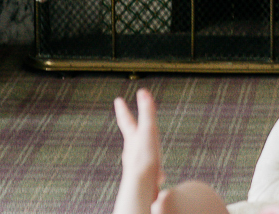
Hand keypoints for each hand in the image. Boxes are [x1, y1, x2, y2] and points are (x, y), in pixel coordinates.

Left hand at [114, 88, 163, 213]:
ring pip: (141, 154)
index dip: (123, 109)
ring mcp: (136, 164)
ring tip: (151, 154)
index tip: (118, 100)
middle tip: (130, 124)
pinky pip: (150, 171)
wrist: (142, 186)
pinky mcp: (143, 177)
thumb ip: (147, 113)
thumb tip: (143, 92)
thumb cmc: (144, 159)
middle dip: (132, 130)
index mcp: (133, 138)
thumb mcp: (148, 131)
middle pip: (131, 137)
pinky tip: (160, 176)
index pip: (126, 120)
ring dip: (146, 152)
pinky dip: (155, 171)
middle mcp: (132, 150)